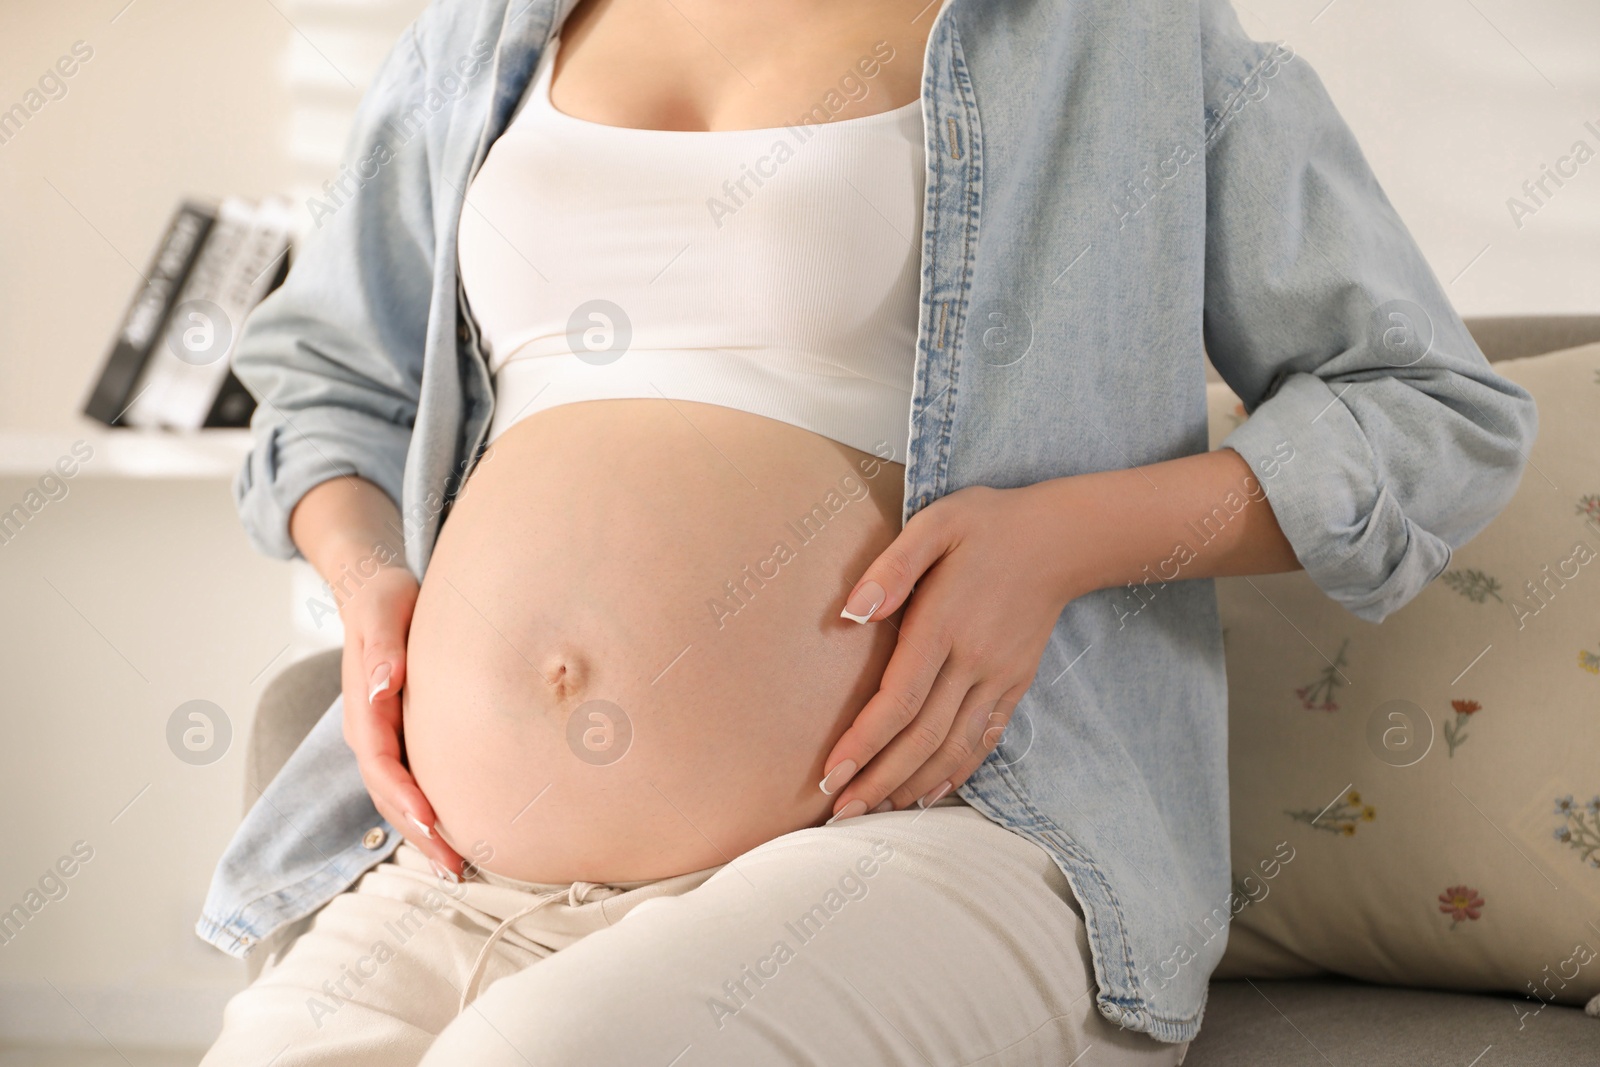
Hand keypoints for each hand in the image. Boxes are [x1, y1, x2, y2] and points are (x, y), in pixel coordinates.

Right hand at [339, 563, 465, 878]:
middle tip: (455, 868)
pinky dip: (430, 815)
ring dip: (424, 835)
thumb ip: (382, 649)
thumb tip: (382, 685)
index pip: (381, 763)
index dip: (405, 796)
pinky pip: (411, 786)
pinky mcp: (400, 740)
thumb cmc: (385, 601)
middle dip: (420, 834)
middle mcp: (369, 732)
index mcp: (364, 708)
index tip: (434, 822)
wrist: (376, 595)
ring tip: (458, 868)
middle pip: (389, 795)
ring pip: (398, 799)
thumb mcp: (384, 612)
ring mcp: (383, 740)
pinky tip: (458, 836)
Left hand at [818, 483, 1075, 819]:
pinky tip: (927, 792)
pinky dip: (955, 771)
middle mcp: (973, 661)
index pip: (899, 700)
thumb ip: (892, 567)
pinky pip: (984, 740)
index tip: (830, 773)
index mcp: (944, 624)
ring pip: (953, 748)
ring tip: (873, 813)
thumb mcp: (935, 523)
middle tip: (839, 813)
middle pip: (922, 737)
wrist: (1061, 539)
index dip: (863, 742)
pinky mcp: (1015, 685)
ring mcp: (998, 678)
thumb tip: (852, 612)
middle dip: (878, 780)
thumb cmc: (987, 525)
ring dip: (911, 785)